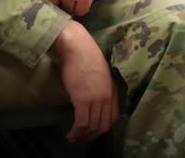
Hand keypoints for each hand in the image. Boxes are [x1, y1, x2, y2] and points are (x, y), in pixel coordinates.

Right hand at [53, 20, 119, 141]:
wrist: (76, 46)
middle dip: (93, 136)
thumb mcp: (100, 72)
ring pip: (93, 127)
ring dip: (83, 136)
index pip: (113, 116)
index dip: (103, 127)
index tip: (93, 130)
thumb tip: (94, 97)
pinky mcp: (83, 99)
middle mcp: (107, 96)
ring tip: (74, 137)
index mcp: (113, 89)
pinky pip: (82, 123)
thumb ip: (101, 86)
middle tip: (82, 138)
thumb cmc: (85, 55)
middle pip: (104, 125)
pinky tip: (70, 134)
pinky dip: (76, 132)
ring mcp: (96, 98)